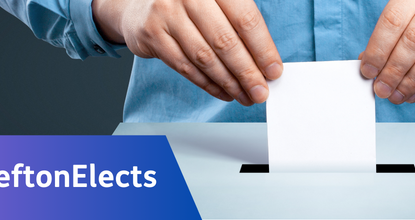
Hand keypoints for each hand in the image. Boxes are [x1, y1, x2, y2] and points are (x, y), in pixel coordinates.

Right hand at [93, 0, 282, 105]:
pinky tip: (222, 91)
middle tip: (260, 91)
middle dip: (247, 72)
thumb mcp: (218, 2)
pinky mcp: (151, 34)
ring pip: (204, 57)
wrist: (141, 1)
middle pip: (225, 41)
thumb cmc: (190, 3)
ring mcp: (167, 13)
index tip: (273, 71)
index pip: (246, 19)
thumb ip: (240, 24)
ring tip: (244, 96)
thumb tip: (265, 62)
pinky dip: (206, 83)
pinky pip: (184, 66)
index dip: (263, 49)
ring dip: (228, 82)